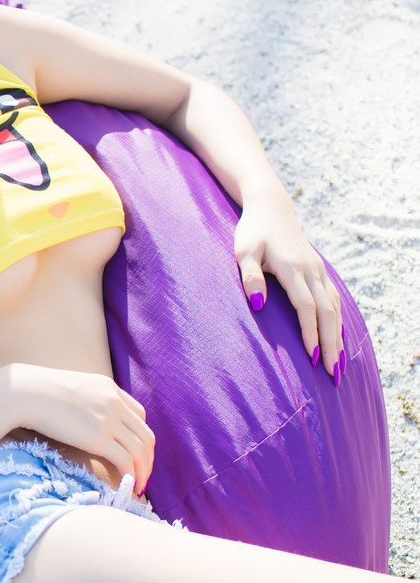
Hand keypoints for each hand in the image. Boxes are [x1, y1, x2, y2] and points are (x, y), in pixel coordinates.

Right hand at [11, 365, 154, 493]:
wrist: (26, 392)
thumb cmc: (38, 391)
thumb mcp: (72, 388)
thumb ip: (86, 399)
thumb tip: (83, 416)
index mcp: (109, 389)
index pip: (139, 414)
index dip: (141, 436)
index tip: (135, 452)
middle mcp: (115, 403)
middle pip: (146, 434)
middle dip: (148, 458)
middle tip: (143, 475)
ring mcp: (109, 420)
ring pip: (141, 450)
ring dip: (144, 471)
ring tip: (138, 486)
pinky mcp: (99, 438)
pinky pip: (126, 461)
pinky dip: (131, 475)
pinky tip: (127, 486)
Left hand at [234, 192, 343, 382]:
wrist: (271, 208)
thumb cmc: (252, 231)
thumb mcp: (243, 251)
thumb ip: (249, 277)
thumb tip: (257, 306)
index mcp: (292, 267)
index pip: (306, 306)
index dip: (311, 333)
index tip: (313, 357)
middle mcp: (311, 270)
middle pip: (327, 312)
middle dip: (332, 344)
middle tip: (333, 373)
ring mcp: (318, 270)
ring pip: (335, 308)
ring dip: (338, 337)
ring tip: (339, 365)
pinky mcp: (320, 271)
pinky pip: (335, 300)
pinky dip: (338, 322)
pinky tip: (339, 339)